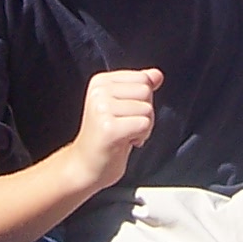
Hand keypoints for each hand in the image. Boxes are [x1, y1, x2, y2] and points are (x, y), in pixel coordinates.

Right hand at [67, 67, 162, 191]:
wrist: (85, 166)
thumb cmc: (104, 138)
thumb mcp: (122, 106)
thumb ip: (139, 87)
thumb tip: (157, 74)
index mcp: (100, 82)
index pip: (143, 78)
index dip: (142, 99)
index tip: (125, 113)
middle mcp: (99, 91)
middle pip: (146, 92)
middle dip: (145, 113)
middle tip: (126, 126)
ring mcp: (102, 109)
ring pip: (147, 109)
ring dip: (143, 127)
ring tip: (125, 135)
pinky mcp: (109, 128)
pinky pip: (144, 124)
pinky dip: (141, 136)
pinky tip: (125, 142)